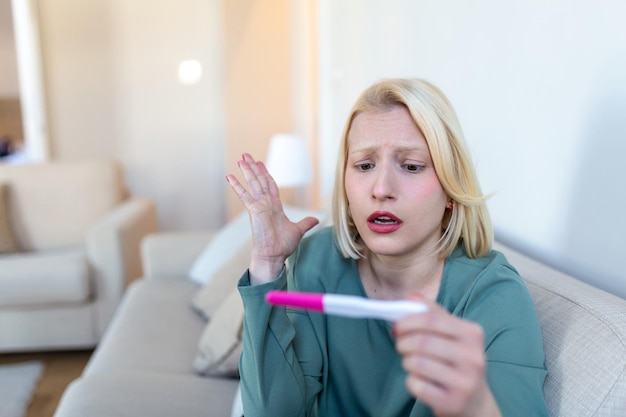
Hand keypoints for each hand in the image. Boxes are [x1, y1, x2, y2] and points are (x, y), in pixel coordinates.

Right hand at [226, 153, 318, 283]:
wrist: (273, 255)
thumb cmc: (283, 245)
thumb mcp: (298, 230)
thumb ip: (306, 223)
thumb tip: (316, 219)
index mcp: (275, 206)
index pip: (270, 185)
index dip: (266, 174)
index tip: (260, 163)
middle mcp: (266, 203)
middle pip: (259, 180)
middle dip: (254, 167)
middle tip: (247, 155)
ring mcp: (259, 206)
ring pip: (253, 183)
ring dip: (247, 171)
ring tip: (241, 159)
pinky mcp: (253, 210)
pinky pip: (244, 195)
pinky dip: (237, 186)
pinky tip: (230, 177)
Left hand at [394, 295, 500, 416]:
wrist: (475, 402)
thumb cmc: (458, 362)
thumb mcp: (453, 336)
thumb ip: (433, 314)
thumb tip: (411, 296)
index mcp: (472, 334)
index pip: (431, 320)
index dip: (407, 322)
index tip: (397, 327)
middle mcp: (473, 357)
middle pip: (422, 341)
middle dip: (403, 343)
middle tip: (401, 346)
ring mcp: (465, 381)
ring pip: (417, 363)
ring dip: (407, 362)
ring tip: (412, 363)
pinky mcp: (454, 402)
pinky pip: (417, 385)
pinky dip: (411, 382)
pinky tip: (420, 381)